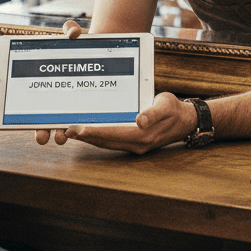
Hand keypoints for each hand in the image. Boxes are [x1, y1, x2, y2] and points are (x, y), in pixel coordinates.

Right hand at [34, 22, 82, 146]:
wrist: (102, 51)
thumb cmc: (81, 46)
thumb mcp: (73, 35)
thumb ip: (70, 29)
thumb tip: (73, 34)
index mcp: (48, 83)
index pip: (36, 104)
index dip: (31, 118)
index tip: (33, 127)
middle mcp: (58, 98)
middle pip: (45, 120)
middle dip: (43, 131)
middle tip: (42, 137)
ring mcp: (74, 103)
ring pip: (64, 124)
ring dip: (61, 133)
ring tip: (62, 137)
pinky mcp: (89, 105)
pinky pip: (84, 120)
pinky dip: (82, 127)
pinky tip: (84, 130)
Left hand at [38, 92, 196, 153]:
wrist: (186, 121)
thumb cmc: (174, 109)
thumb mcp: (166, 105)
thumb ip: (153, 113)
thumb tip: (139, 120)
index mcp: (143, 135)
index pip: (112, 133)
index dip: (93, 132)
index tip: (76, 129)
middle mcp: (136, 143)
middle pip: (105, 141)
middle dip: (84, 137)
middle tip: (65, 130)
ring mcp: (134, 145)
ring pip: (106, 143)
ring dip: (89, 138)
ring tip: (70, 132)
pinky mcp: (133, 142)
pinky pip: (111, 141)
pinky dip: (98, 137)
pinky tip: (88, 131)